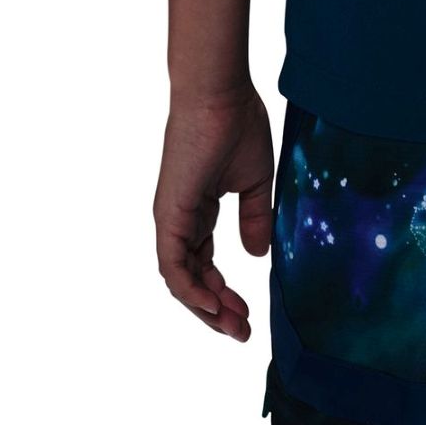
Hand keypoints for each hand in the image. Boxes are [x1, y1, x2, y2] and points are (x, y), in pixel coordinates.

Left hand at [154, 84, 273, 339]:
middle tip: (241, 331)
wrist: (219, 94)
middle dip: (215, 308)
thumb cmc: (236, 123)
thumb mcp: (254, 180)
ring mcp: (172, 218)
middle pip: (192, 278)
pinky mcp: (169, 215)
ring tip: (234, 325)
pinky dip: (191, 290)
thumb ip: (253, 218)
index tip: (248, 312)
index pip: (204, 263)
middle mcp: (179, 219)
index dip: (223, 290)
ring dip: (205, 306)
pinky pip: (174, 265)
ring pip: (180, 279)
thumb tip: (256, 255)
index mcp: (197, 209)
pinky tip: (213, 305)